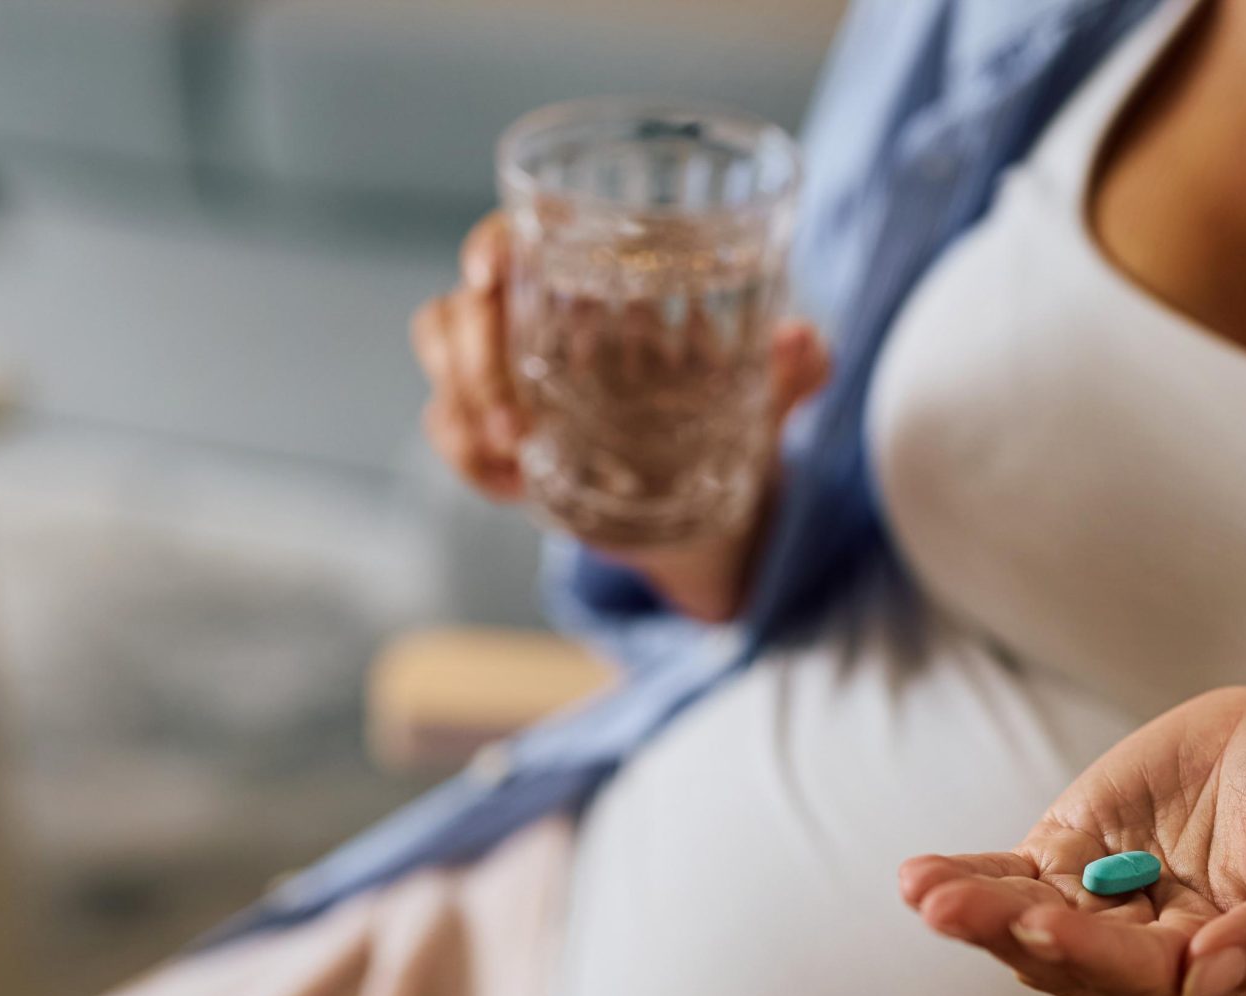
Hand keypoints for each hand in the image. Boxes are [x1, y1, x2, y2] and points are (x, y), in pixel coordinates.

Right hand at [409, 211, 830, 622]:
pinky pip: (445, 426)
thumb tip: (806, 342)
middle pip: (460, 304)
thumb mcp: (763, 397)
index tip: (493, 271)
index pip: (518, 238)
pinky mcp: (492, 430)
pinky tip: (513, 486)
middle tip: (519, 423)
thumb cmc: (725, 421)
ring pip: (439, 353)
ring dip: (463, 405)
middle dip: (473, 358)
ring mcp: (503, 373)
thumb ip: (790, 369)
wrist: (704, 508)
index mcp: (590, 284)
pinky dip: (466, 458)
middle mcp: (535, 318)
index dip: (493, 247)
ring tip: (517, 452)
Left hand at [898, 689, 1245, 995]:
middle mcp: (1156, 962)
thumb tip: (1207, 981)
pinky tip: (919, 881)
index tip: (1053, 924)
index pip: (1155, 981)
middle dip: (1016, 935)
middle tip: (957, 909)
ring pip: (1031, 931)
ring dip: (978, 916)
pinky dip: (966, 881)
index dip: (1101, 956)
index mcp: (1226, 978)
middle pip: (1076, 963)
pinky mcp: (1069, 863)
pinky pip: (1009, 882)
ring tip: (928, 893)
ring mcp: (1105, 912)